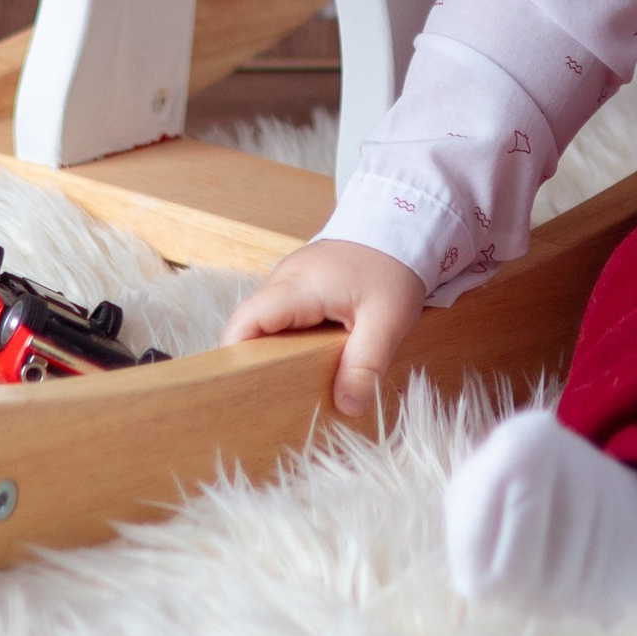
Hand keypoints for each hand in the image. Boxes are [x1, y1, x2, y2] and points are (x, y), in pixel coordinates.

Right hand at [221, 239, 428, 419]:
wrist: (400, 228)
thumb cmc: (393, 269)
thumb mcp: (388, 321)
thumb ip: (366, 365)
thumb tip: (346, 406)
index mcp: (300, 285)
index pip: (248, 318)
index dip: (236, 353)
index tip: (240, 387)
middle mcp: (285, 279)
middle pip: (250, 323)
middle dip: (254, 360)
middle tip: (269, 399)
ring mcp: (289, 279)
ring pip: (265, 321)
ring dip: (273, 351)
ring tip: (290, 386)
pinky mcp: (299, 285)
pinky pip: (281, 316)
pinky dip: (287, 339)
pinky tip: (307, 361)